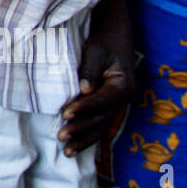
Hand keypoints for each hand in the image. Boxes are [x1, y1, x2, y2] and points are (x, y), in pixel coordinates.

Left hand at [59, 1, 134, 156]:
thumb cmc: (104, 42)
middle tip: (61, 136)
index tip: (66, 114)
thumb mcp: (96, 51)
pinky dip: (87, 137)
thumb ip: (89, 71)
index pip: (102, 101)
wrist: (115, 36)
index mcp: (124, 85)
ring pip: (101, 127)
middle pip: (102, 119)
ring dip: (83, 139)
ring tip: (66, 150)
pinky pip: (100, 125)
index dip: (84, 108)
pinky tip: (74, 148)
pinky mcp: (110, 107)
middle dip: (81, 129)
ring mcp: (119, 105)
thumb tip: (84, 90)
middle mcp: (125, 99)